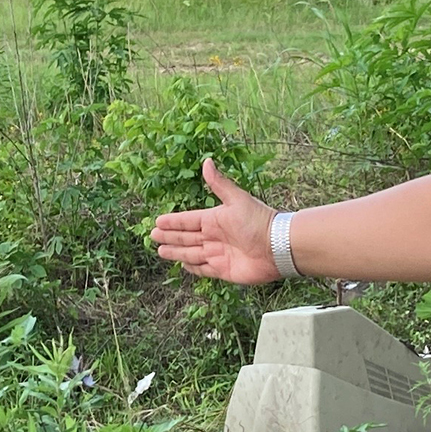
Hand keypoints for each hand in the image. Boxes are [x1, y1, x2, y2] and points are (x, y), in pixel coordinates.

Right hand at [150, 157, 280, 284]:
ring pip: (191, 253)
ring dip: (176, 252)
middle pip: (186, 237)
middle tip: (153, 236)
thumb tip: (207, 161)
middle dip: (170, 236)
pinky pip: (203, 269)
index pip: (188, 221)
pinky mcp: (223, 270)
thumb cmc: (258, 221)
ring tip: (160, 251)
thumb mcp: (236, 199)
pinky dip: (193, 268)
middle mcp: (215, 237)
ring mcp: (218, 254)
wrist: (277, 247)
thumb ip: (219, 183)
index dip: (173, 222)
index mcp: (215, 219)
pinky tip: (184, 265)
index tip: (158, 221)